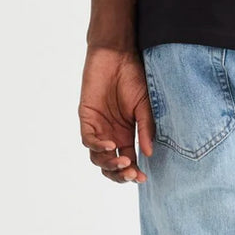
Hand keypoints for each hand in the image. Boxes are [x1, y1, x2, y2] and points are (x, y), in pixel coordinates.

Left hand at [78, 46, 154, 183]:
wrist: (118, 56)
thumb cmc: (134, 77)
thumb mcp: (146, 106)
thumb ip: (146, 129)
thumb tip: (148, 154)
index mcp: (127, 134)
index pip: (128, 161)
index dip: (134, 173)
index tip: (143, 178)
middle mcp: (111, 134)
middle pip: (111, 164)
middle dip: (120, 174)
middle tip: (131, 174)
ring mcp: (98, 127)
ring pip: (98, 157)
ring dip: (110, 163)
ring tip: (123, 160)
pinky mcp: (86, 118)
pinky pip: (88, 140)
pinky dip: (99, 146)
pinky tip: (111, 145)